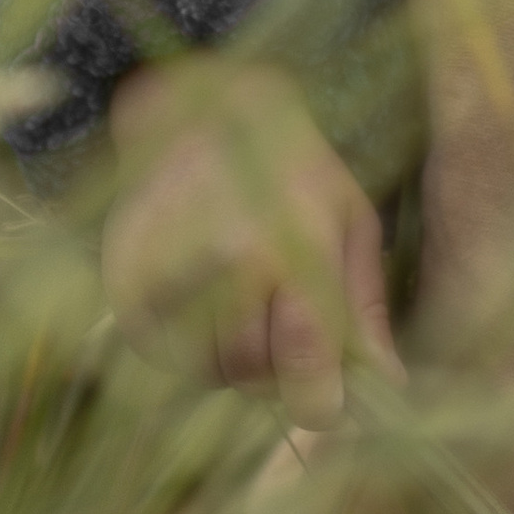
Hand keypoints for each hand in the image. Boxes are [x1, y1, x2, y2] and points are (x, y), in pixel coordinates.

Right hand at [102, 58, 397, 428]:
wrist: (199, 111)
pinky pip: (162, 355)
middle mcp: (229, 261)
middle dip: (274, 367)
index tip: (323, 402)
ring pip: (207, 369)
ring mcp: (170, 272)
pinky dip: (187, 346)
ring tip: (241, 302)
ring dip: (230, 356)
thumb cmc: (291, 167)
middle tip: (279, 322)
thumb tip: (387, 385)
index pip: (307, 364)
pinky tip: (201, 301)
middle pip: (253, 373)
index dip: (319, 402)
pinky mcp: (126, 282)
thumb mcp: (349, 219)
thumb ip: (365, 307)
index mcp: (296, 246)